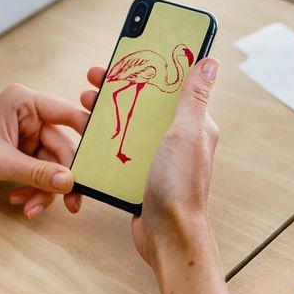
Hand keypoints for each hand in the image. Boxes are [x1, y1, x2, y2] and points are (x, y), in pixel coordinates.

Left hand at [0, 84, 89, 217]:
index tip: (104, 158)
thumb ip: (37, 172)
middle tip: (71, 204)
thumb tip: (70, 183)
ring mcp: (25, 137)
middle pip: (62, 149)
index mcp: (24, 103)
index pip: (68, 115)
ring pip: (52, 166)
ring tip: (31, 209)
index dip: (89, 135)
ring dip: (45, 190)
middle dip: (61, 178)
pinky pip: (40, 174)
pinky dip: (34, 191)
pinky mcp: (20, 156)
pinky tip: (20, 202)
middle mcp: (29, 117)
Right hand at [78, 59, 219, 265]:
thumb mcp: (186, 133)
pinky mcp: (141, 174)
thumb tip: (210, 62)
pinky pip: (121, 150)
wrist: (167, 235)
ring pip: (129, 126)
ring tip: (83, 104)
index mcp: (192, 124)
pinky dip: (104, 140)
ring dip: (107, 112)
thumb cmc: (180, 186)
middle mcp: (176, 139)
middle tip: (91, 82)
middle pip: (144, 104)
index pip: (169, 86)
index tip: (124, 57)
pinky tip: (86, 135)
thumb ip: (194, 97)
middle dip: (118, 89)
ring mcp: (158, 157)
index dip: (147, 69)